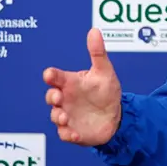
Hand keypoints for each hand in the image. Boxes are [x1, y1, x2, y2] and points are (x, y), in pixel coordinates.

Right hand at [43, 27, 122, 145]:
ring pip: (55, 116)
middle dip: (52, 96)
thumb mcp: (104, 72)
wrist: (116, 116)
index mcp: (70, 83)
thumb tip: (94, 30)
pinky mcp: (72, 131)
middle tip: (58, 97)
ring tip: (65, 116)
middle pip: (51, 96)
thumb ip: (97, 53)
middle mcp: (65, 99)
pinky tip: (75, 135)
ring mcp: (67, 115)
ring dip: (57, 116)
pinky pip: (65, 134)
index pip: (55, 77)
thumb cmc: (106, 91)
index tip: (50, 74)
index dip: (51, 75)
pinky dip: (68, 135)